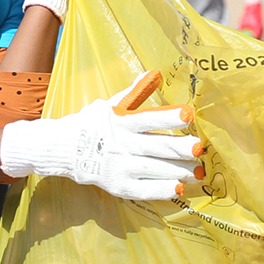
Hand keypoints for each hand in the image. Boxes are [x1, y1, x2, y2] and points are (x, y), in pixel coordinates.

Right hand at [0, 70, 202, 200]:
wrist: (64, 150)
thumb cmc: (91, 125)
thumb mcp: (110, 105)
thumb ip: (134, 92)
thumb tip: (155, 73)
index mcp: (121, 122)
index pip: (148, 118)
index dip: (169, 117)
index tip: (188, 115)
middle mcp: (122, 144)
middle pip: (156, 146)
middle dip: (180, 148)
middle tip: (200, 148)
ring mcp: (120, 167)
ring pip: (155, 169)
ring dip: (179, 171)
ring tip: (199, 171)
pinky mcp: (118, 185)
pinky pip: (144, 189)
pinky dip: (162, 189)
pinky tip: (179, 188)